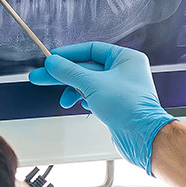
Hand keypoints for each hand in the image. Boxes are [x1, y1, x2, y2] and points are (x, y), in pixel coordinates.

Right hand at [28, 42, 176, 174]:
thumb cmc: (131, 108)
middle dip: (64, 74)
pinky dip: (84, 100)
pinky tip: (80, 104)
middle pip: (87, 68)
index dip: (70, 54)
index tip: (53, 58)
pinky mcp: (116, 105)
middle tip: (43, 75)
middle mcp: (125, 72)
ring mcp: (121, 90)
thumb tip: (53, 63)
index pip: (92, 49)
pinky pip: (94, 97)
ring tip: (63, 100)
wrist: (142, 137)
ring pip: (89, 84)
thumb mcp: (93, 84)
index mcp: (126, 59)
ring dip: (73, 91)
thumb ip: (69, 72)